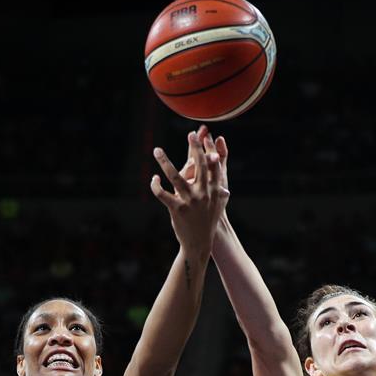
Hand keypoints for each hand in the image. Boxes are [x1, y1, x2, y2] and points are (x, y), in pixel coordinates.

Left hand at [151, 130, 229, 256]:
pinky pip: (163, 194)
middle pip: (200, 166)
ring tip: (157, 149)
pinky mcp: (177, 209)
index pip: (214, 165)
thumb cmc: (207, 220)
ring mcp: (190, 201)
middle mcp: (204, 193)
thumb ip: (218, 187)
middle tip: (191, 134)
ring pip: (175, 177)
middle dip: (195, 149)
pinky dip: (156, 185)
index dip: (209, 149)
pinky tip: (154, 179)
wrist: (199, 242)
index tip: (205, 135)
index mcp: (214, 190)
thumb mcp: (217, 203)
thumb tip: (222, 174)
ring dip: (165, 161)